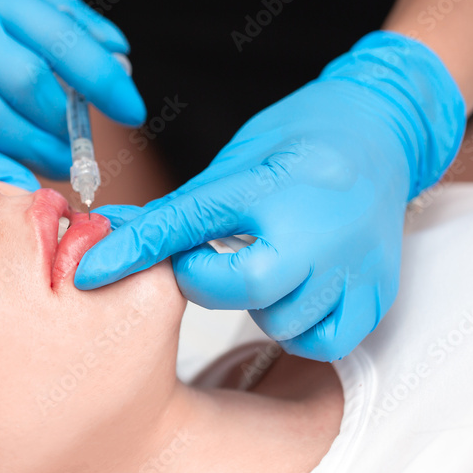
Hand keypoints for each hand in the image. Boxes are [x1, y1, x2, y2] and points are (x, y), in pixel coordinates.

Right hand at [0, 0, 144, 189]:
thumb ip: (55, 6)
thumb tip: (115, 52)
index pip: (60, 33)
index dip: (103, 78)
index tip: (131, 109)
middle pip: (28, 81)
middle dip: (66, 122)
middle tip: (82, 144)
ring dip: (34, 150)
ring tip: (56, 163)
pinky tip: (16, 176)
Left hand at [74, 31, 465, 360]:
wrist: (381, 132)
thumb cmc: (299, 143)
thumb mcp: (232, 164)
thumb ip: (178, 210)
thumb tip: (109, 233)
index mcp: (272, 185)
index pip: (187, 223)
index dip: (133, 250)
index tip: (91, 271)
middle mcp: (319, 227)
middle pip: (242, 287)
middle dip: (210, 281)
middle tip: (212, 260)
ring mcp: (355, 264)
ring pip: (282, 322)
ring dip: (259, 305)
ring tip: (266, 265)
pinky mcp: (378, 292)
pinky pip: (323, 340)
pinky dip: (302, 328)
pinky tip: (295, 294)